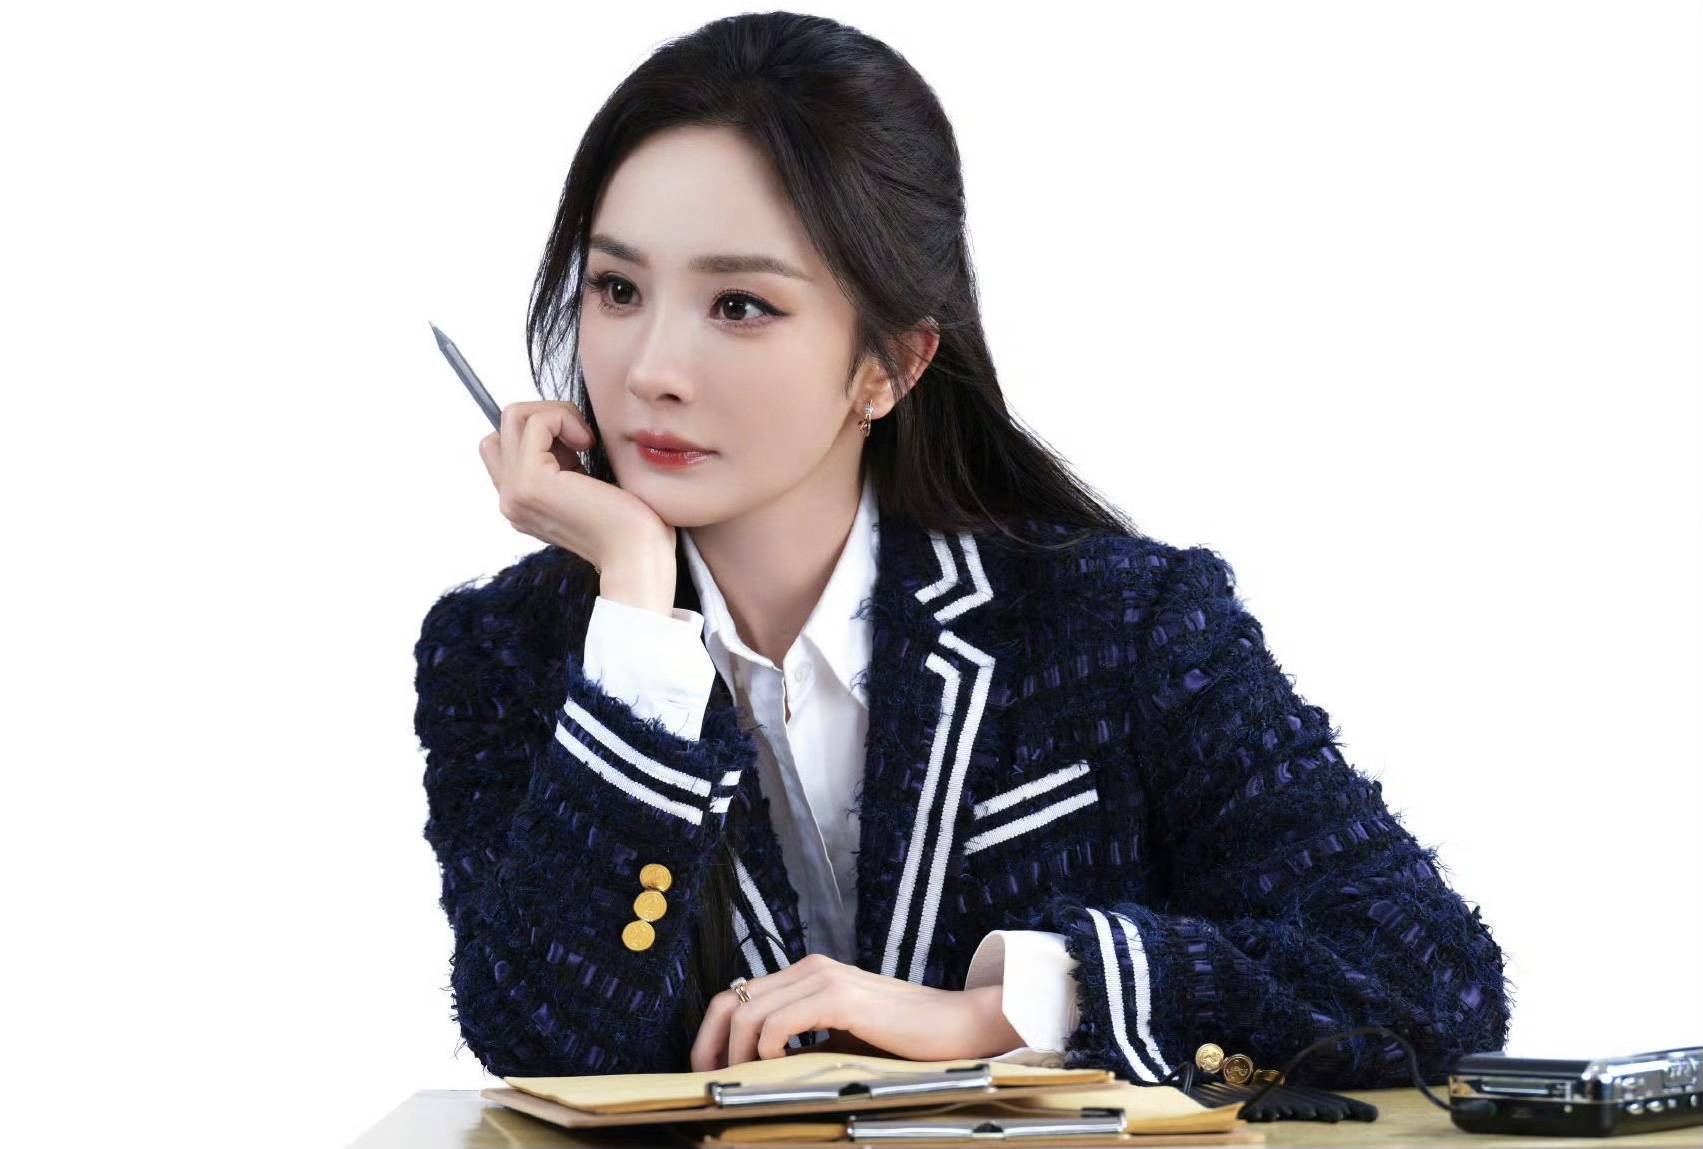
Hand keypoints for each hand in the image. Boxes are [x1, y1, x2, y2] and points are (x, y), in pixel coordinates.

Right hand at [477, 401, 672, 580]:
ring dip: (556, 413)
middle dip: (546, 414)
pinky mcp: (530, 482)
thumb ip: (565, 464)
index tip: (580, 448)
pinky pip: (535, 422)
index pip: (504, 444)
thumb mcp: (587, 486)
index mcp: (522, 502)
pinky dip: (564, 418)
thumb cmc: (629, 523)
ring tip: (586, 441)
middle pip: (505, 425)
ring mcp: (515, 492)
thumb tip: (563, 425)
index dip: (543, 431)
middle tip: (582, 439)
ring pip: (513, 416)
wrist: (638, 554)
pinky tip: (589, 445)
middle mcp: (510, 499)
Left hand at [688, 953, 1023, 1069]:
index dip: (713, 1036)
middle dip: (710, 1046)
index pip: (738, 996)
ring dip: (737, 1054)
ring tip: (744, 1085)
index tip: (710, 1076)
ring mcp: (824, 978)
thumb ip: (806, 1041)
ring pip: (748, 1010)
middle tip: (711, 1084)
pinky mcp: (840, 996)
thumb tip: (760, 1071)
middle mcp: (809, 969)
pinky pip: (779, 1021)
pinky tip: (780, 1069)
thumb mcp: (843, 1039)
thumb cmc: (905, 1041)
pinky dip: (767, 1048)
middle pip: (730, 999)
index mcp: (808, 977)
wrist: (959, 1027)